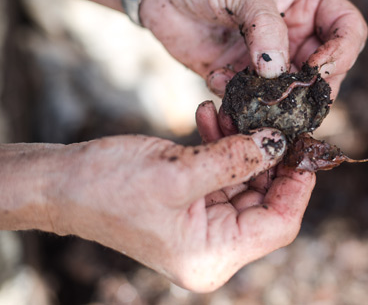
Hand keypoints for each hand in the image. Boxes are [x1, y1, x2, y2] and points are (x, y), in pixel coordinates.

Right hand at [44, 105, 313, 291]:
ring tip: (232, 111)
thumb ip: (235, 158)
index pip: (279, 224)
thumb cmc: (109, 187)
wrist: (62, 184)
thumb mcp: (178, 171)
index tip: (305, 146)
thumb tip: (280, 142)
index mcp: (213, 255)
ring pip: (247, 182)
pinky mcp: (194, 203)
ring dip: (244, 144)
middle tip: (274, 119)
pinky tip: (211, 116)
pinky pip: (223, 173)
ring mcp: (204, 225)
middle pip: (267, 201)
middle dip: (270, 157)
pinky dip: (222, 145)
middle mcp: (214, 247)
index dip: (298, 185)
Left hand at [141, 0, 367, 97]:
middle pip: (326, 73)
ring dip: (273, 102)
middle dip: (309, 89)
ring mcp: (266, 60)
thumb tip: (277, 71)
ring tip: (249, 92)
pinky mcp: (238, 77)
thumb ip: (265, 26)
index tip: (316, 67)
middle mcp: (294, 35)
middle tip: (286, 96)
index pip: (349, 31)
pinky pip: (251, 101)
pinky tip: (216, 78)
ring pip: (290, 95)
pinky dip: (238, 101)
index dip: (342, 53)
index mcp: (308, 4)